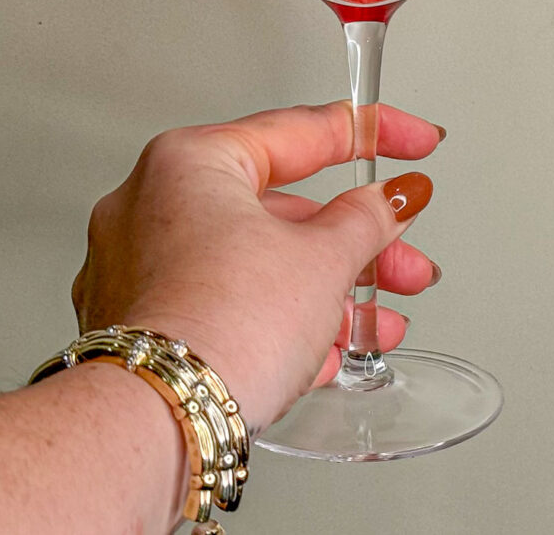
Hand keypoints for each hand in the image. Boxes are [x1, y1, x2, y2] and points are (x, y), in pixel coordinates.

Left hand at [70, 102, 442, 430]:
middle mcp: (152, 206)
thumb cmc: (220, 326)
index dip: (375, 134)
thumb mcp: (326, 259)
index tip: (414, 143)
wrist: (160, 422)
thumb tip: (392, 200)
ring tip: (378, 323)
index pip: (303, 129)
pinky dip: (281, 321)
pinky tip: (325, 351)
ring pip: (258, 264)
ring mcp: (139, 269)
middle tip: (404, 261)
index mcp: (191, 162)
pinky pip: (228, 306)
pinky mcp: (141, 327)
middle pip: (283, 209)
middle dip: (358, 244)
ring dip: (329, 291)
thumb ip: (369, 218)